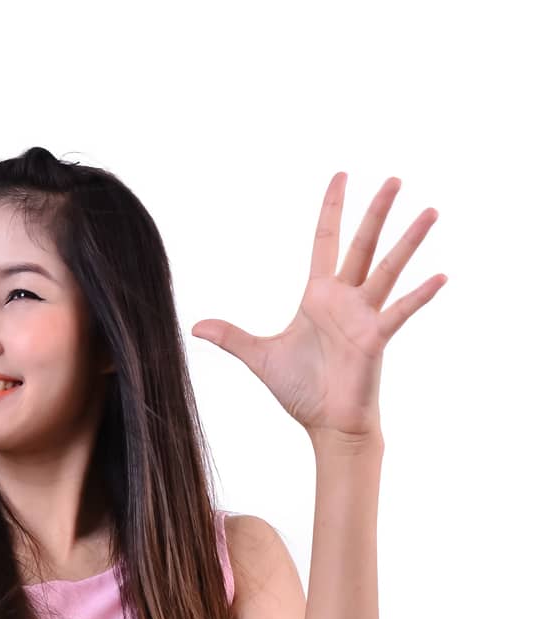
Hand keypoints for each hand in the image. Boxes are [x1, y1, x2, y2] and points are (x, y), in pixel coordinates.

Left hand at [192, 172, 445, 440]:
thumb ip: (232, 337)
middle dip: (377, 211)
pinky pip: (401, 311)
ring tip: (430, 211)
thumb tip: (195, 326)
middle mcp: (346, 299)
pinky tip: (440, 276)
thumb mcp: (260, 357)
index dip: (332, 208)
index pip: (326, 241)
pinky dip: (420, 296)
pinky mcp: (377, 339)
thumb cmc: (301, 390)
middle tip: (395, 178)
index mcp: (319, 297)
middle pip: (362, 244)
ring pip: (388, 269)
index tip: (342, 175)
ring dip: (409, 242)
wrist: (326, 425)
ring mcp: (365, 317)